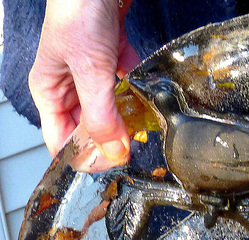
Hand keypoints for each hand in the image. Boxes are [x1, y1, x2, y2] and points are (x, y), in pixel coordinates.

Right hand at [29, 0, 138, 160]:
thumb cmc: (78, 8)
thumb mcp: (89, 70)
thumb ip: (100, 114)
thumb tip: (112, 151)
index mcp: (50, 91)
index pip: (62, 140)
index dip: (85, 157)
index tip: (112, 165)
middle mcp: (69, 86)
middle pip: (89, 129)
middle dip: (111, 141)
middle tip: (134, 149)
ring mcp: (92, 73)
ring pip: (111, 111)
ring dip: (127, 120)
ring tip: (143, 128)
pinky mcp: (113, 60)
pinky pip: (127, 87)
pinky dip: (138, 94)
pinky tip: (148, 97)